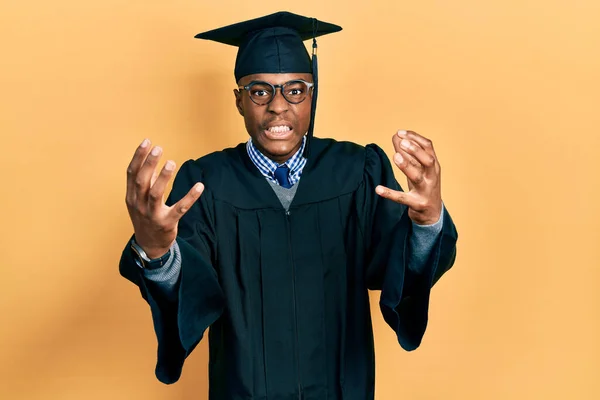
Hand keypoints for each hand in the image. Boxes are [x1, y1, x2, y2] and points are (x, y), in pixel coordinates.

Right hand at [125, 139, 203, 257]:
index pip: (131, 173)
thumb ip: (145, 181)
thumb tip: (150, 160)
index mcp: (131, 196)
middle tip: (158, 148)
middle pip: (141, 181)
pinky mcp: (167, 223)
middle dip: (149, 163)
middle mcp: (139, 205)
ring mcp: (152, 215)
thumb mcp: (139, 200)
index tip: (147, 141)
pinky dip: (190, 197)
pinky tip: (200, 186)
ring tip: (171, 163)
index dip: (138, 156)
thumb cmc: (145, 217)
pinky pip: (180, 208)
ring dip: (163, 177)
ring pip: (155, 194)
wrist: (149, 245)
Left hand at [375, 130, 441, 224]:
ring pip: (417, 177)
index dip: (415, 138)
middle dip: (415, 150)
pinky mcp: (417, 204)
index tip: (400, 132)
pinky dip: (390, 194)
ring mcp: (426, 190)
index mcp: (434, 165)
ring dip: (406, 166)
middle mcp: (432, 176)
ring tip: (395, 157)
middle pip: (428, 160)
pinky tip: (378, 189)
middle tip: (402, 143)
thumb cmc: (423, 186)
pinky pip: (403, 198)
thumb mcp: (418, 169)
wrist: (433, 213)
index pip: (428, 147)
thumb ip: (408, 153)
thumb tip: (396, 135)